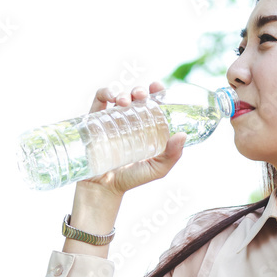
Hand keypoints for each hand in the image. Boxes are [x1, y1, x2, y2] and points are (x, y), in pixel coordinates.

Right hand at [76, 81, 186, 196]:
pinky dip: (105, 92)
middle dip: (139, 90)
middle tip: (142, 95)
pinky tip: (111, 97)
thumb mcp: (157, 168)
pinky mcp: (94, 121)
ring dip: (123, 92)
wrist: (104, 189)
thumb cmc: (131, 179)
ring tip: (125, 101)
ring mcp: (111, 120)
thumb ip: (172, 155)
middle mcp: (129, 120)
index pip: (152, 103)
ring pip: (118, 96)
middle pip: (135, 97)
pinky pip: (98, 100)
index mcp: (145, 126)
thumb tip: (182, 135)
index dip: (156, 91)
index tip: (157, 87)